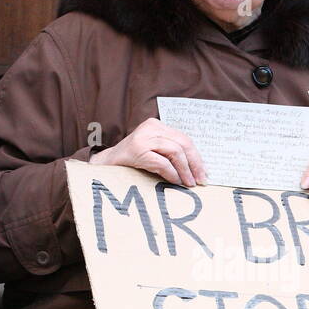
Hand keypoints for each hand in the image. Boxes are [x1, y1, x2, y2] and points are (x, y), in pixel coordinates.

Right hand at [89, 118, 206, 186]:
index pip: (183, 139)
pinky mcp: (137, 150)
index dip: (196, 157)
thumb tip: (197, 169)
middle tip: (201, 180)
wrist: (105, 165)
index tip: (204, 172)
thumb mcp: (153, 151)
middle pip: (183, 143)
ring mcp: (143, 138)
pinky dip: (172, 173)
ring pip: (175, 151)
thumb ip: (170, 153)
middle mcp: (151, 127)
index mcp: (156, 125)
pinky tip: (176, 181)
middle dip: (195, 163)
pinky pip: (162, 162)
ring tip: (189, 183)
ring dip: (185, 170)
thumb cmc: (132, 161)